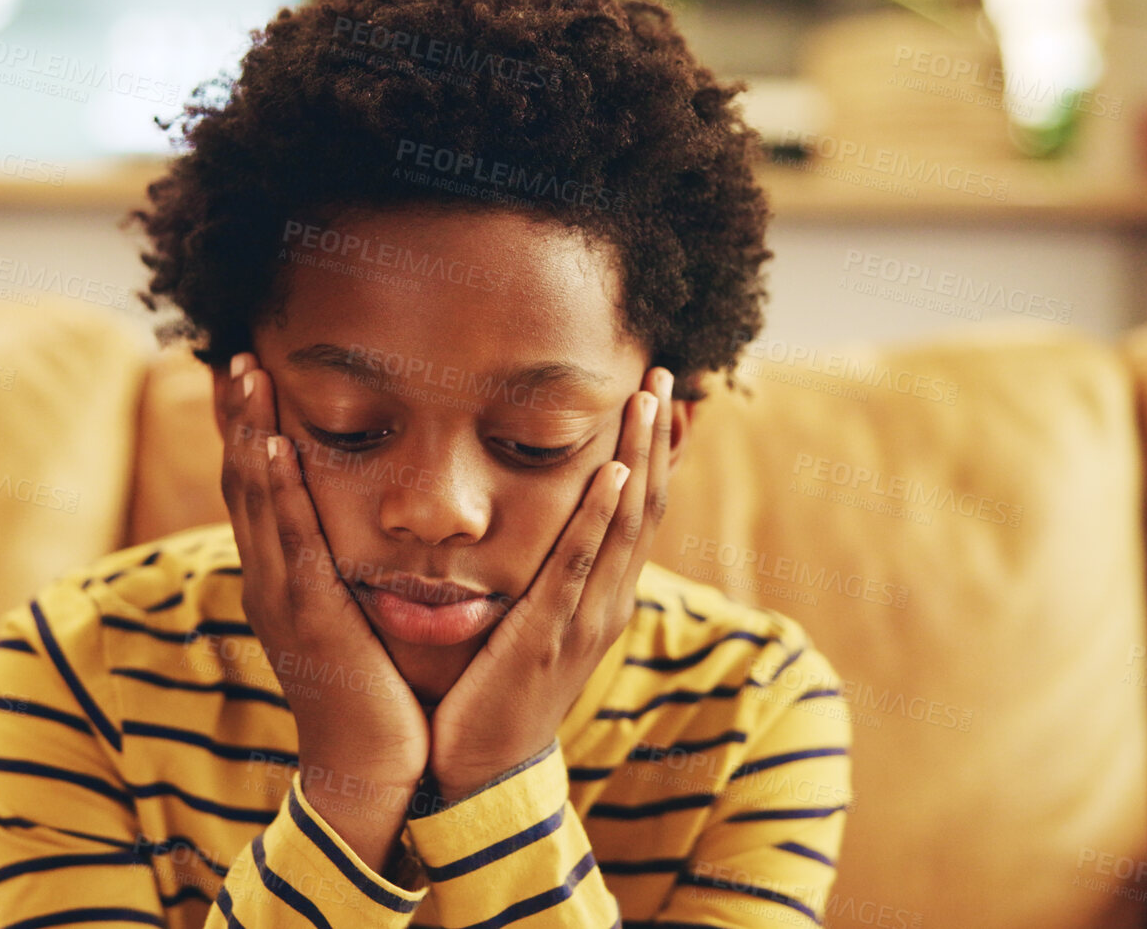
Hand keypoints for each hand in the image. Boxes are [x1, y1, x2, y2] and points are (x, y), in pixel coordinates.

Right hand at [219, 352, 427, 870]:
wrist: (372, 774)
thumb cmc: (376, 700)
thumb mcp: (356, 622)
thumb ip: (350, 577)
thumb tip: (361, 534)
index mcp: (281, 580)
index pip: (255, 490)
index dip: (246, 432)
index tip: (245, 375)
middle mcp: (269, 581)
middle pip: (243, 482)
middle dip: (237, 418)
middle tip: (232, 354)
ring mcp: (283, 598)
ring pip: (256, 501)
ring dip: (249, 434)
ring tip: (244, 375)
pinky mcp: (311, 617)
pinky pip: (292, 543)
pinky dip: (280, 493)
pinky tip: (276, 449)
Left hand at [427, 366, 673, 801]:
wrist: (480, 773)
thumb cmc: (492, 696)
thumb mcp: (527, 624)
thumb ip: (539, 579)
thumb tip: (538, 532)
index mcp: (602, 597)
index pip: (640, 511)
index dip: (657, 453)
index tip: (666, 397)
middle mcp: (607, 602)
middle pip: (646, 504)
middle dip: (657, 438)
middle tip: (667, 372)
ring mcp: (585, 619)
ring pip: (625, 524)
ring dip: (640, 457)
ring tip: (650, 398)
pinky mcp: (549, 635)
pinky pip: (580, 565)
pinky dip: (600, 517)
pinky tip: (613, 472)